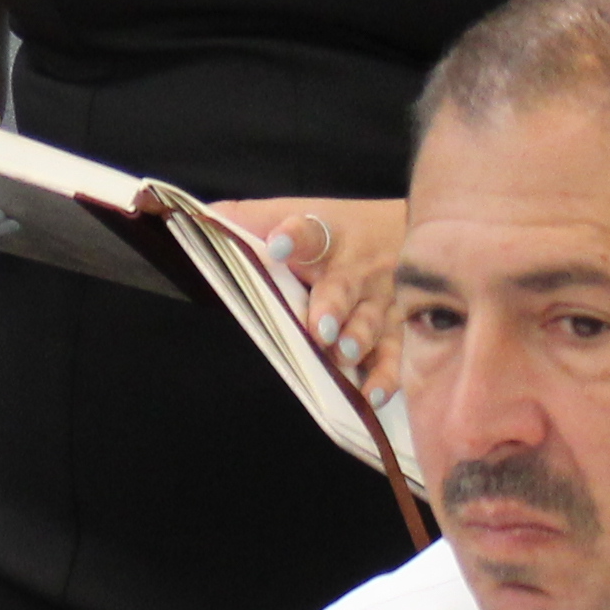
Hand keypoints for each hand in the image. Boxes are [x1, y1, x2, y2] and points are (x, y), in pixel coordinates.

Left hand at [215, 195, 408, 393]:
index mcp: (325, 238)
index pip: (308, 233)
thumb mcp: (297, 215)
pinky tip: (372, 394)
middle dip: (331, 307)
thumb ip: (248, 219)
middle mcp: (354, 271)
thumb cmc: (338, 231)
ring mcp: (378, 302)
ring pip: (370, 322)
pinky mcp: (396, 329)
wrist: (412, 233)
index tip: (278, 244)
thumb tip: (198, 219)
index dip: (294, 237)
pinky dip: (385, 375)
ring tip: (344, 353)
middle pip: (342, 288)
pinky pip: (392, 354)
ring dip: (358, 339)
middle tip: (320, 328)